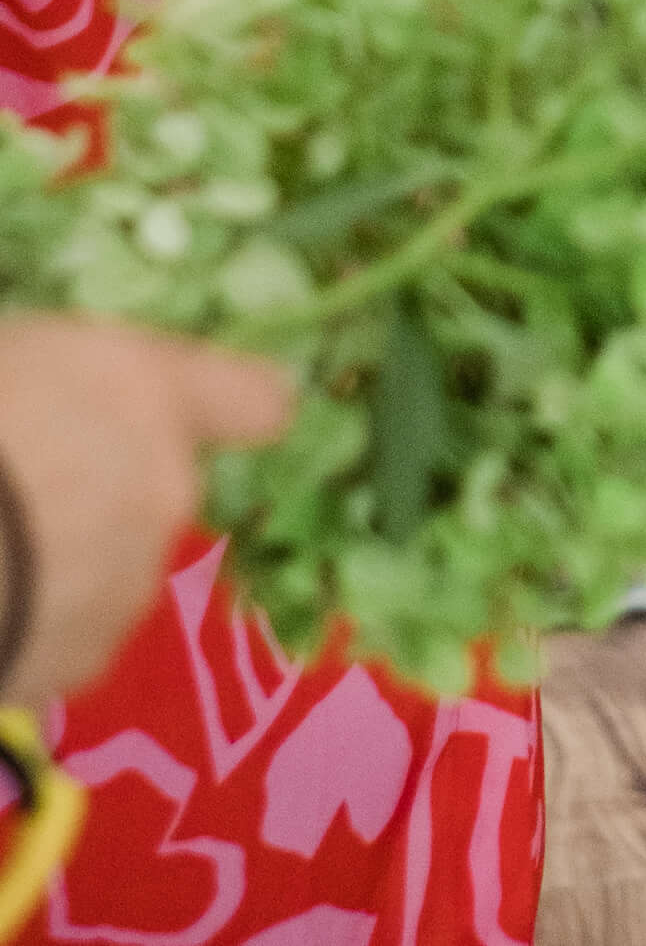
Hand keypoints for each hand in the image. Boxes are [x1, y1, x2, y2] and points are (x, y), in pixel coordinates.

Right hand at [0, 315, 292, 704]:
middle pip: (157, 494)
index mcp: (153, 398)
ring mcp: (130, 585)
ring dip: (67, 566)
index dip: (237, 409)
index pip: (252, 401)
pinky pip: (64, 636)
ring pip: (111, 570)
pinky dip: (33, 626)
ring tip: (0, 550)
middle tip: (25, 492)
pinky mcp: (84, 660)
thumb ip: (84, 383)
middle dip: (105, 497)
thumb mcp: (28, 354)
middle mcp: (166, 492)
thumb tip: (82, 406)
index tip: (226, 416)